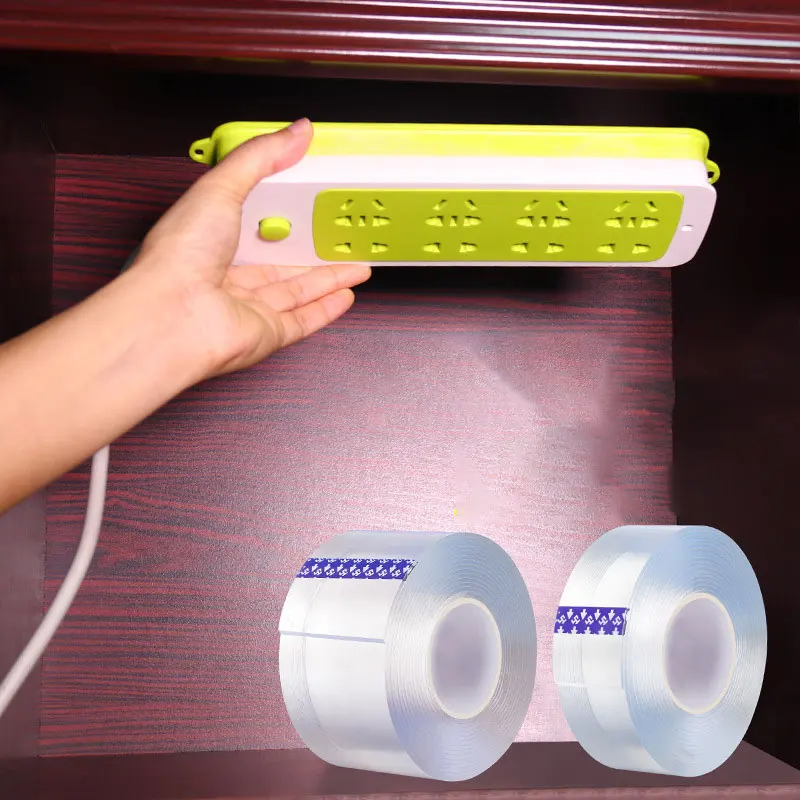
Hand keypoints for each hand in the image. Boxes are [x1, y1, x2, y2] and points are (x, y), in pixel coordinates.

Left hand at [130, 118, 370, 379]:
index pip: (248, 227)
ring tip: (357, 267)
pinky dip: (326, 309)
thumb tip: (298, 130)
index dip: (279, 215)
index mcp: (205, 242)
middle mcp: (224, 279)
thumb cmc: (179, 255)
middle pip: (277, 265)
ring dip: (328, 280)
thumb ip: (261, 157)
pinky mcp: (266, 335)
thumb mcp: (221, 186)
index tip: (307, 202)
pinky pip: (303, 321)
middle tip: (337, 239)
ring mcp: (246, 310)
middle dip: (310, 254)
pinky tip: (345, 296)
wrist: (172, 316)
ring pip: (295, 293)